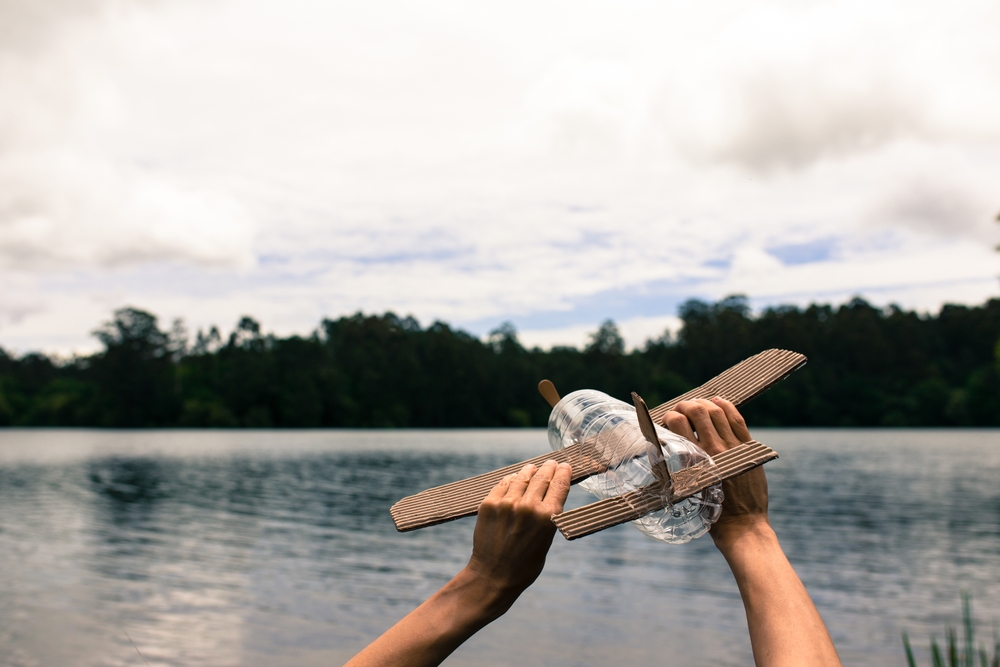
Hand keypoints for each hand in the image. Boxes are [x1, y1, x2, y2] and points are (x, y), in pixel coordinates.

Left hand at [467, 460, 571, 607]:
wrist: (493, 576)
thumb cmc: (525, 564)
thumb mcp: (546, 540)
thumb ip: (548, 516)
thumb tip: (550, 495)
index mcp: (548, 517)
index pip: (559, 484)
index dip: (564, 472)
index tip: (565, 466)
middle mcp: (528, 506)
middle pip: (542, 477)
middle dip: (548, 468)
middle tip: (551, 463)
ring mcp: (507, 504)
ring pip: (522, 477)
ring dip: (529, 471)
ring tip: (532, 469)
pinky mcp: (489, 504)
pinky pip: (503, 484)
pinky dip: (511, 480)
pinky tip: (514, 479)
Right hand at [662, 397, 768, 548]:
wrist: (743, 525)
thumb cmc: (711, 514)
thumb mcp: (686, 490)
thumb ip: (676, 469)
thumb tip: (662, 451)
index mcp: (696, 460)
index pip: (678, 424)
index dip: (670, 417)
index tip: (667, 420)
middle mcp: (715, 449)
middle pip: (697, 411)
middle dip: (685, 405)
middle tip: (680, 409)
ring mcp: (734, 446)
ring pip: (717, 411)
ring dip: (704, 403)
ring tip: (696, 404)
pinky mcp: (749, 448)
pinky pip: (737, 419)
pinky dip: (727, 406)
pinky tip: (718, 401)